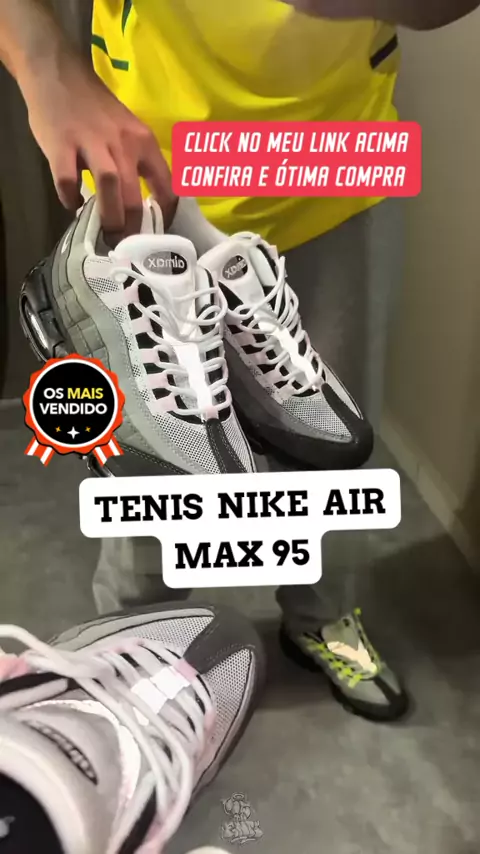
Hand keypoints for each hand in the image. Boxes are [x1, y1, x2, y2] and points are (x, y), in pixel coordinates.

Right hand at [23, 52, 175, 235]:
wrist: (59, 73)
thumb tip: (144, 205)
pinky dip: (70, 197)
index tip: (156, 234)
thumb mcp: (129, 130)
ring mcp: (91, 143)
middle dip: (132, 227)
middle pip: (134, 195)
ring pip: (109, 187)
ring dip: (109, 217)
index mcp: (144, 142)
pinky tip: (72, 204)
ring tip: (106, 234)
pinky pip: (66, 179)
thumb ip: (137, 163)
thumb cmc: (97, 108)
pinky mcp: (61, 144)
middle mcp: (123, 143)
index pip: (166, 186)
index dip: (164, 216)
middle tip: (126, 245)